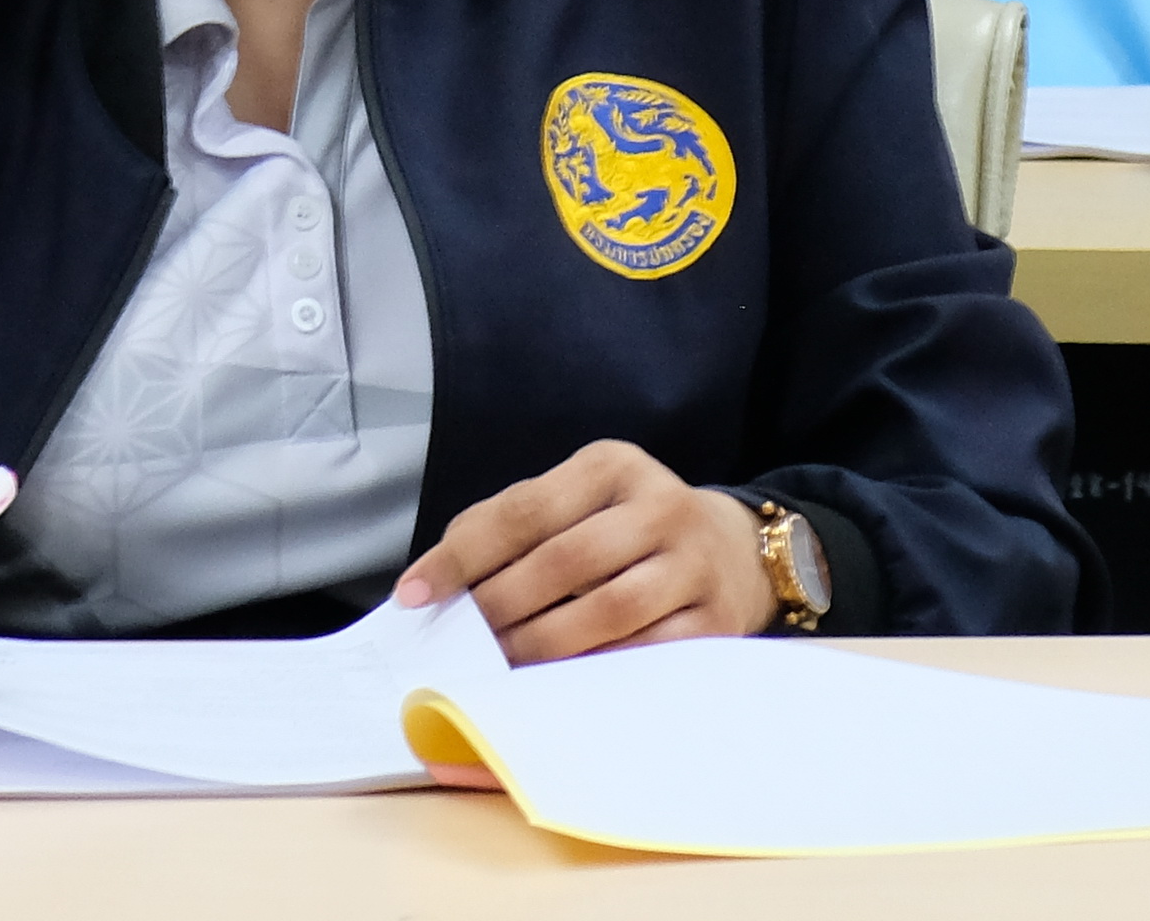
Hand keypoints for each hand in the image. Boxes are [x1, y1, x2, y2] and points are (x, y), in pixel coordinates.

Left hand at [393, 440, 771, 662]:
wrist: (736, 552)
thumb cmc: (626, 530)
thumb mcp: (575, 502)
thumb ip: (507, 527)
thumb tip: (434, 580)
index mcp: (612, 466)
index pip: (523, 510)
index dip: (463, 554)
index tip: (414, 592)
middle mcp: (659, 505)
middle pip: (564, 560)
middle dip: (501, 605)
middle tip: (462, 639)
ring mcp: (693, 564)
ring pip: (607, 610)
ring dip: (541, 645)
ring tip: (501, 663)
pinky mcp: (716, 620)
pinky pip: (646, 654)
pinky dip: (595, 670)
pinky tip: (558, 682)